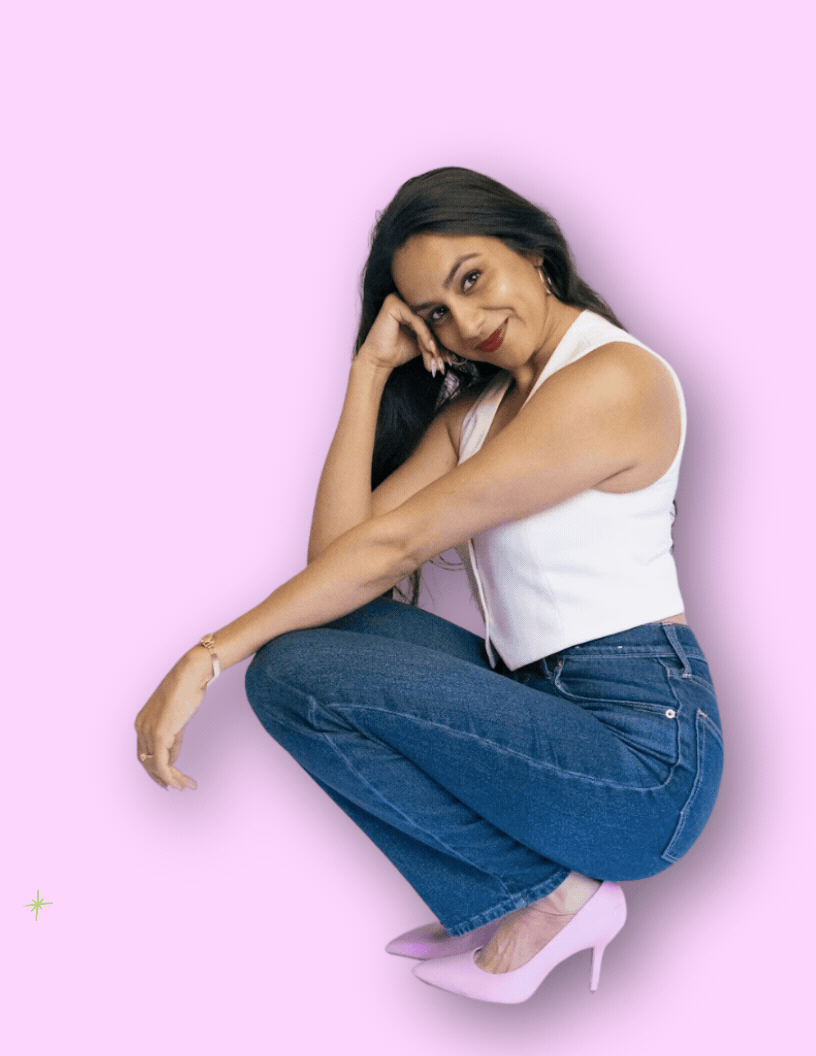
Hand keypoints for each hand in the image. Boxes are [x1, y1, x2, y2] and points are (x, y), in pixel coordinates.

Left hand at [134, 650, 209, 790]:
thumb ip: (172, 739)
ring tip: (187, 785)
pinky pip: (162, 763)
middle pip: (146, 762)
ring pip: (155, 765)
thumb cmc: (187, 690)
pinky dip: (171, 776)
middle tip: (178, 787)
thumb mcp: (177, 718)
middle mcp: (141, 728)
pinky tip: (181, 782)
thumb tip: (171, 760)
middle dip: (161, 778)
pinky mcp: (160, 734)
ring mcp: (149, 731)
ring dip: (171, 779)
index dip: (154, 769)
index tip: (168, 779)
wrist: (190, 675)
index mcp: (142, 722)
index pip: (144, 753)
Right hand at [358, 292, 451, 376]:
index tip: (449, 357)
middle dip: (438, 341)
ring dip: (432, 340)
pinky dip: (424, 335)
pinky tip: (429, 347)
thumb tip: (457, 346)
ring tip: (436, 356)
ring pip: (424, 320)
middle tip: (444, 359)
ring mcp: (398, 298)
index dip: (441, 338)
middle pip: (429, 318)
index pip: (432, 318)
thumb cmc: (399, 351)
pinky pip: (416, 320)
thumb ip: (436, 337)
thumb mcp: (423, 343)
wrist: (380, 360)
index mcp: (412, 304)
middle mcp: (405, 298)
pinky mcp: (393, 304)